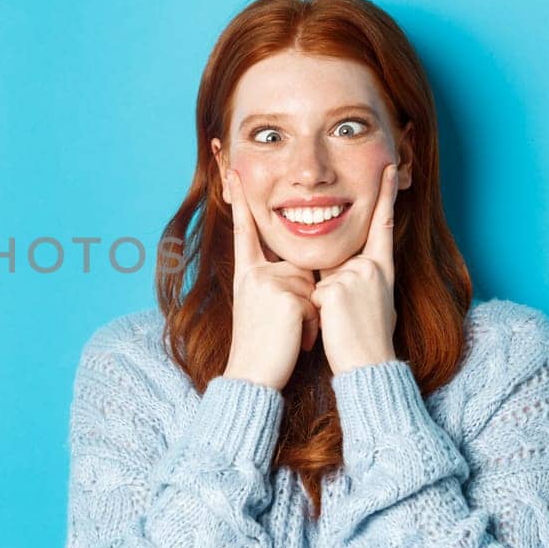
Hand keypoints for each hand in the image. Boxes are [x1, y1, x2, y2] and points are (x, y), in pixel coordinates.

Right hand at [223, 169, 318, 390]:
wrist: (252, 376)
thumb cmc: (262, 347)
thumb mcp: (261, 307)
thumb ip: (277, 282)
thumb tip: (303, 276)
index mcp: (247, 273)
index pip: (245, 230)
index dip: (241, 200)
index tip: (234, 171)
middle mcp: (255, 273)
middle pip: (300, 269)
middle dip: (305, 300)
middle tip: (285, 328)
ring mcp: (269, 283)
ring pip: (311, 286)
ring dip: (310, 316)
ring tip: (290, 336)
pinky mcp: (286, 298)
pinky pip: (315, 303)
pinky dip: (312, 326)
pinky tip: (295, 340)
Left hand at [311, 163, 399, 373]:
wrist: (367, 366)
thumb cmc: (367, 338)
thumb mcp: (371, 301)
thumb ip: (358, 278)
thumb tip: (341, 272)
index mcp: (382, 268)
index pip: (383, 225)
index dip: (386, 195)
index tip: (388, 167)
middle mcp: (372, 267)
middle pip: (336, 259)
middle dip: (331, 286)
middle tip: (346, 316)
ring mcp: (355, 275)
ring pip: (321, 278)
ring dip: (321, 302)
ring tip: (341, 324)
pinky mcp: (336, 288)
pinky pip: (313, 293)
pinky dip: (315, 311)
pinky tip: (333, 325)